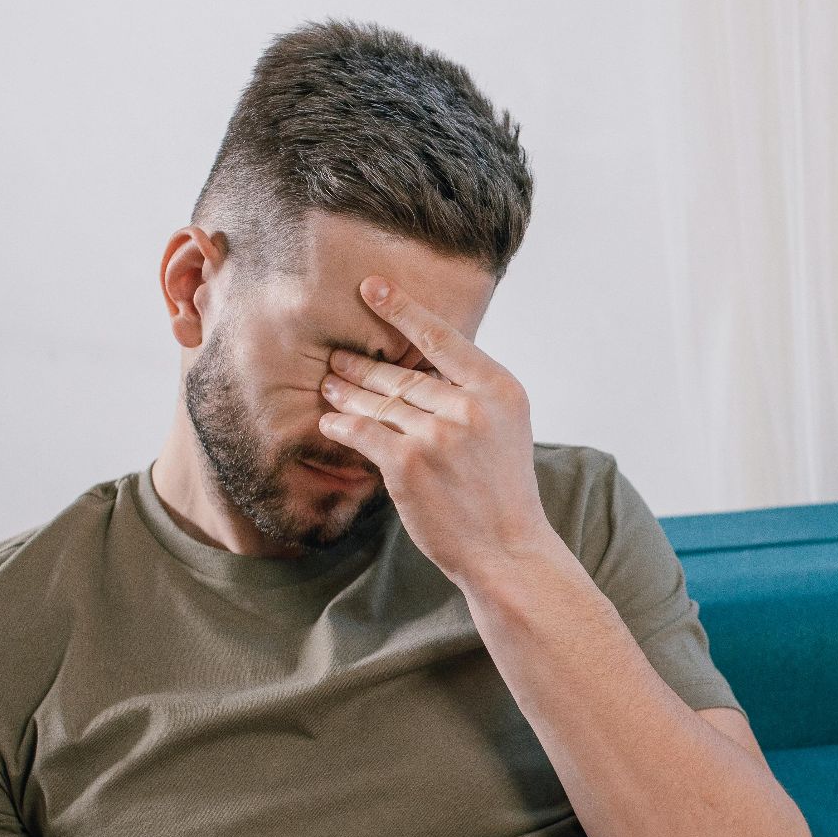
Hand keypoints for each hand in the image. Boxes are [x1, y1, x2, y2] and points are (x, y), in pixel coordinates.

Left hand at [318, 275, 560, 585]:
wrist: (507, 549)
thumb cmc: (502, 490)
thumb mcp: (506, 428)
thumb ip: (472, 394)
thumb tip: (424, 367)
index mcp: (499, 388)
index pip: (442, 338)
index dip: (402, 310)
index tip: (371, 287)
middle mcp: (470, 405)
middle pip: (404, 376)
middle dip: (364, 366)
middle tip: (338, 357)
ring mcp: (438, 434)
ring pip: (379, 404)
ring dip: (348, 394)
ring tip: (330, 387)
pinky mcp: (409, 463)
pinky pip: (364, 434)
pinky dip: (342, 427)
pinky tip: (330, 423)